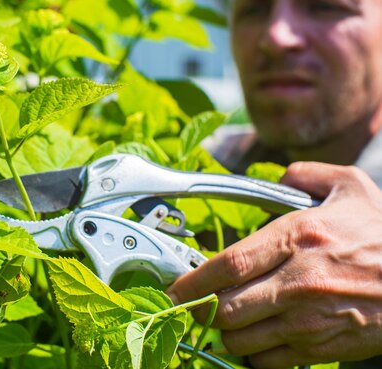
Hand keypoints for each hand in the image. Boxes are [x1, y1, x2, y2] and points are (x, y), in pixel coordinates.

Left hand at [168, 162, 381, 367]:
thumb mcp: (350, 188)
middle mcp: (298, 281)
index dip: (193, 279)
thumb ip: (305, 175)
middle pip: (225, 306)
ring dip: (224, 330)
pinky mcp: (320, 348)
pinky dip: (251, 352)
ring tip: (226, 317)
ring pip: (239, 337)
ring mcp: (309, 319)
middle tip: (195, 302)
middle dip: (201, 308)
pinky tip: (256, 335)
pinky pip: (266, 361)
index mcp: (298, 238)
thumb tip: (280, 175)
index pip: (229, 263)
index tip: (175, 285)